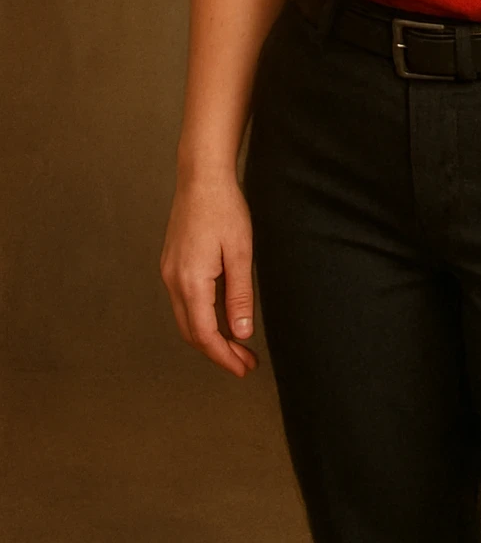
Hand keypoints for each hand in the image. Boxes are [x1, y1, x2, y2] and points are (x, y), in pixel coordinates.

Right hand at [159, 175, 259, 378]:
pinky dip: (203, 316)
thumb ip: (239, 295)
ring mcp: (169, 272)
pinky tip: (222, 316)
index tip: (243, 369)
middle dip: (218, 352)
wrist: (201, 178)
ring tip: (237, 344)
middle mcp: (173, 281)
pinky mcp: (172, 263)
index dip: (224, 357)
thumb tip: (240, 332)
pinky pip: (185, 301)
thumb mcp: (240, 253)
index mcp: (190, 281)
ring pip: (187, 318)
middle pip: (192, 332)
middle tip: (244, 363)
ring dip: (210, 335)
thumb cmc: (224, 209)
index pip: (205, 334)